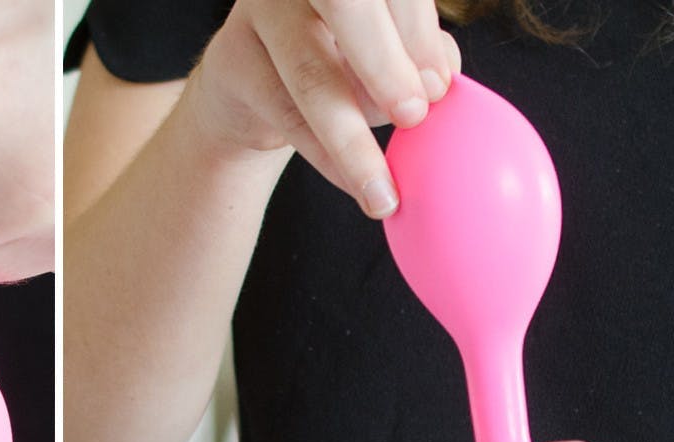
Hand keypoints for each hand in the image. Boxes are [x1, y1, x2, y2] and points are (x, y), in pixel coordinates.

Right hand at [183, 0, 462, 216]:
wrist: (252, 89)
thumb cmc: (333, 58)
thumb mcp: (386, 49)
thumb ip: (419, 51)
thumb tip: (442, 75)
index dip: (418, 31)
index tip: (440, 87)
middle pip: (345, 5)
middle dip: (385, 64)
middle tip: (413, 117)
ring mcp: (260, 11)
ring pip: (311, 75)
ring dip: (352, 140)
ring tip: (383, 191)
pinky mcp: (231, 58)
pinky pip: (285, 115)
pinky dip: (326, 158)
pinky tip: (355, 187)